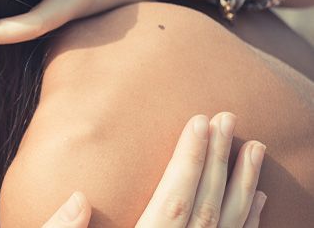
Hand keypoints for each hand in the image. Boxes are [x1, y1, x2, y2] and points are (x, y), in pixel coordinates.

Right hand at [42, 113, 265, 226]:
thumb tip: (79, 197)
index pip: (175, 203)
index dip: (189, 160)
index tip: (199, 121)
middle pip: (209, 212)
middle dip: (219, 163)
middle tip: (229, 120)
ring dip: (245, 189)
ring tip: (253, 150)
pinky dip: (249, 225)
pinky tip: (257, 201)